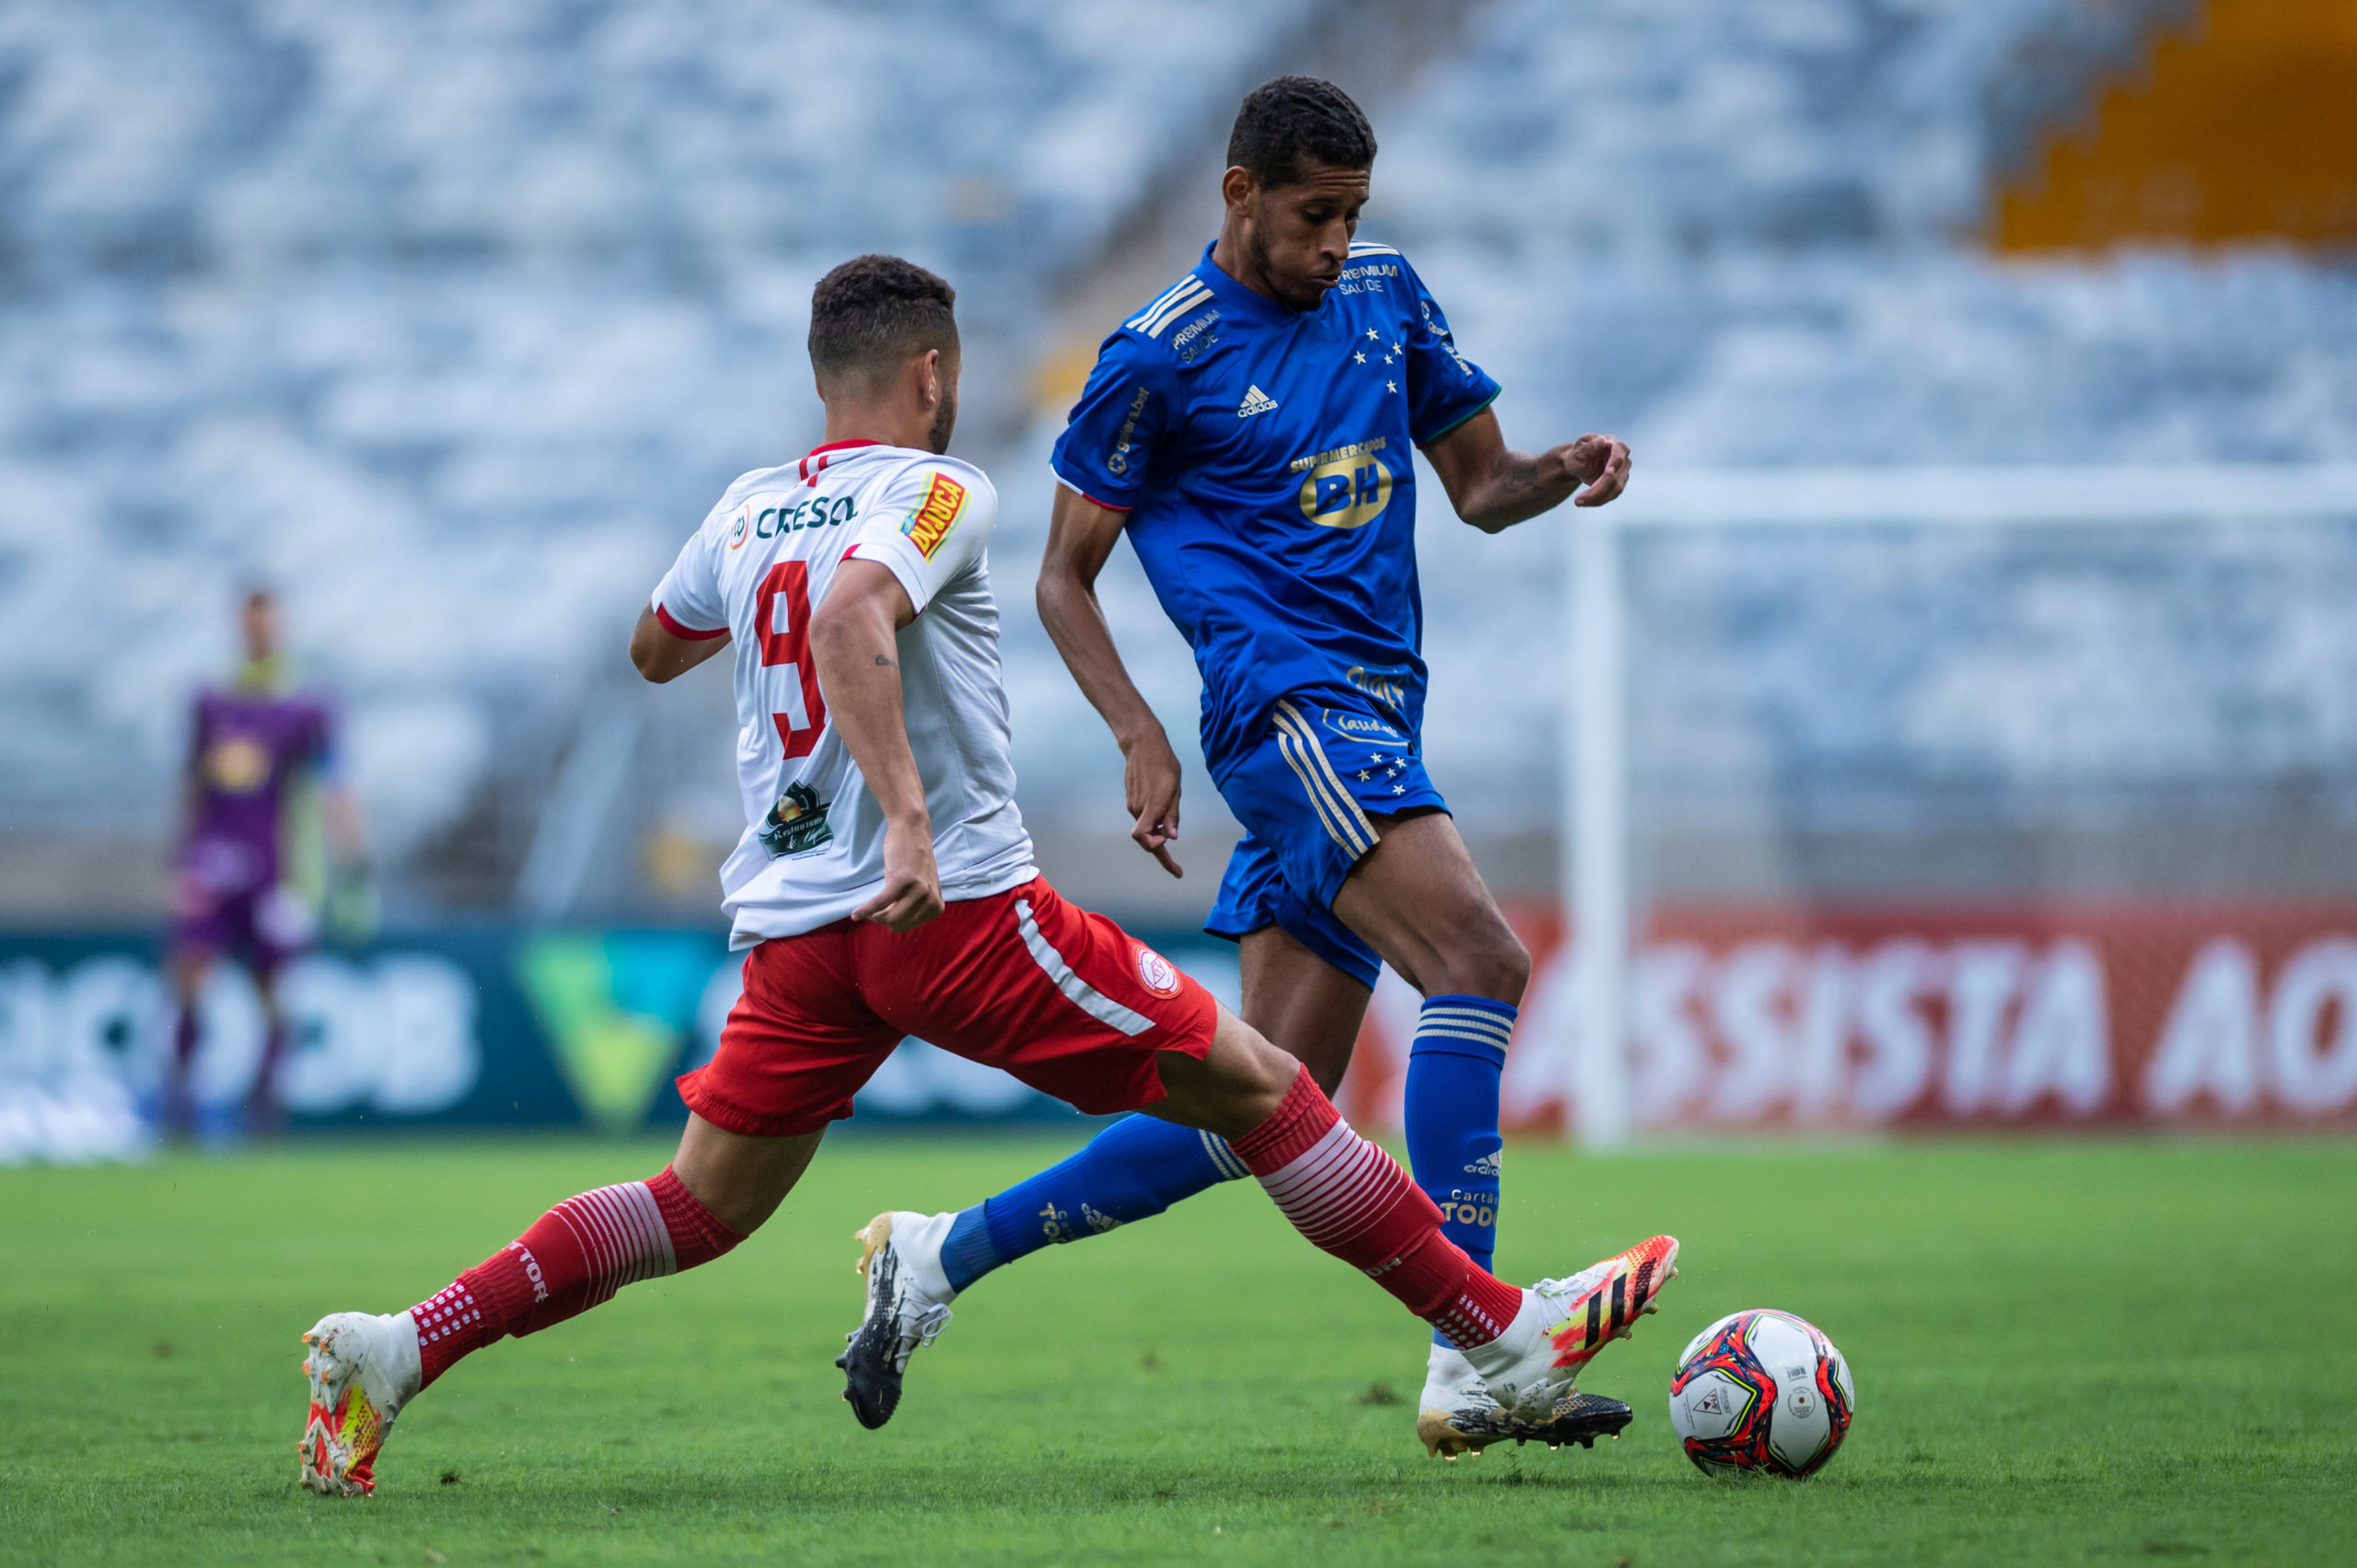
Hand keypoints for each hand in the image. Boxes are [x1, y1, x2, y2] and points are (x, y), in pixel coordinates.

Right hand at [854, 816, 944, 930]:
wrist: (912, 830)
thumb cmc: (912, 860)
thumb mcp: (921, 889)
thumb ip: (915, 908)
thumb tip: (894, 926)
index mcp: (936, 906)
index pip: (908, 926)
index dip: (892, 919)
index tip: (886, 908)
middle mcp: (931, 900)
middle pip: (898, 925)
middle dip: (882, 919)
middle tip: (874, 909)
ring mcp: (919, 890)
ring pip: (889, 918)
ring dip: (873, 916)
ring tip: (866, 910)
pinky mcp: (902, 880)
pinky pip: (880, 903)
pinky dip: (865, 910)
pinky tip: (855, 914)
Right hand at [1122, 727, 1184, 877]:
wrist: (1141, 744)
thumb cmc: (1163, 763)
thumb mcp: (1175, 787)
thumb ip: (1172, 813)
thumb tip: (1172, 836)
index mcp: (1153, 806)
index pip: (1148, 839)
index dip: (1162, 858)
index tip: (1176, 870)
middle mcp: (1139, 809)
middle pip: (1149, 840)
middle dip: (1162, 852)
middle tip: (1177, 867)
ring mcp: (1133, 806)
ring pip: (1147, 829)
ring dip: (1160, 833)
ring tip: (1172, 817)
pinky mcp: (1132, 801)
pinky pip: (1145, 819)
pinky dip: (1155, 823)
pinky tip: (1164, 810)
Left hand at [1561, 433, 1632, 507]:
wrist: (1578, 464)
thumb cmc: (1577, 453)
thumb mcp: (1579, 449)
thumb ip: (1590, 446)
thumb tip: (1602, 440)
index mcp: (1614, 444)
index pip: (1619, 455)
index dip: (1614, 464)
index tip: (1607, 472)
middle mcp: (1623, 458)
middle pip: (1615, 477)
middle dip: (1598, 489)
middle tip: (1578, 499)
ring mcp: (1623, 472)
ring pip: (1615, 489)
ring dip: (1597, 498)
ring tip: (1578, 502)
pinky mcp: (1619, 483)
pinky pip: (1612, 495)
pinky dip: (1598, 500)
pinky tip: (1584, 502)